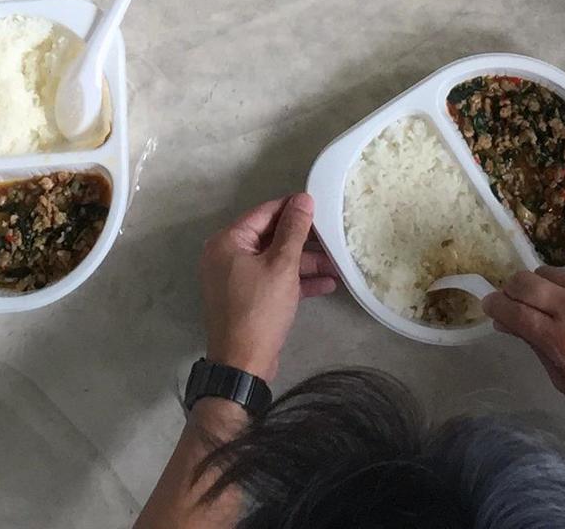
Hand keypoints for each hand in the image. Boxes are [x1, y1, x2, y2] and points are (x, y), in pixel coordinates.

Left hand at [197, 193, 336, 382]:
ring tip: (337, 264)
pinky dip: (296, 281)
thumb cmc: (260, 310)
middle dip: (304, 241)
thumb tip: (303, 199)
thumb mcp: (282, 266)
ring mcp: (236, 279)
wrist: (243, 365)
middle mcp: (227, 256)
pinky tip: (326, 284)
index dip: (293, 208)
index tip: (321, 206)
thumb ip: (294, 230)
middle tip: (333, 237)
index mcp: (228, 241)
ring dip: (305, 263)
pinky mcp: (247, 299)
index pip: (265, 213)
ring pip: (275, 261)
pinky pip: (273, 280)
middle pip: (271, 237)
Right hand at [486, 269, 564, 420]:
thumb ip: (535, 347)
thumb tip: (508, 321)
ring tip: (555, 306)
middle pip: (523, 281)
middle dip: (510, 289)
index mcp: (563, 342)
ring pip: (549, 273)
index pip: (513, 311)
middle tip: (512, 300)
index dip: (494, 307)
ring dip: (542, 288)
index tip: (489, 306)